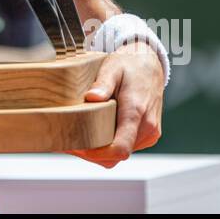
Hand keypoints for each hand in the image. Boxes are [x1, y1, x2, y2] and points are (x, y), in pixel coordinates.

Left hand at [66, 41, 163, 168]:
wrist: (150, 63)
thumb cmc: (130, 65)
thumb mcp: (113, 68)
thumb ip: (103, 83)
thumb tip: (91, 97)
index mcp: (137, 112)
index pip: (119, 148)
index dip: (96, 154)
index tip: (77, 147)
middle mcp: (147, 127)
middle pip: (116, 156)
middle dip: (92, 154)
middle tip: (69, 142)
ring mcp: (150, 133)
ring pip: (121, 155)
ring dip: (100, 151)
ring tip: (79, 137)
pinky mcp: (149, 135)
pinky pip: (127, 148)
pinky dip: (111, 147)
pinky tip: (96, 134)